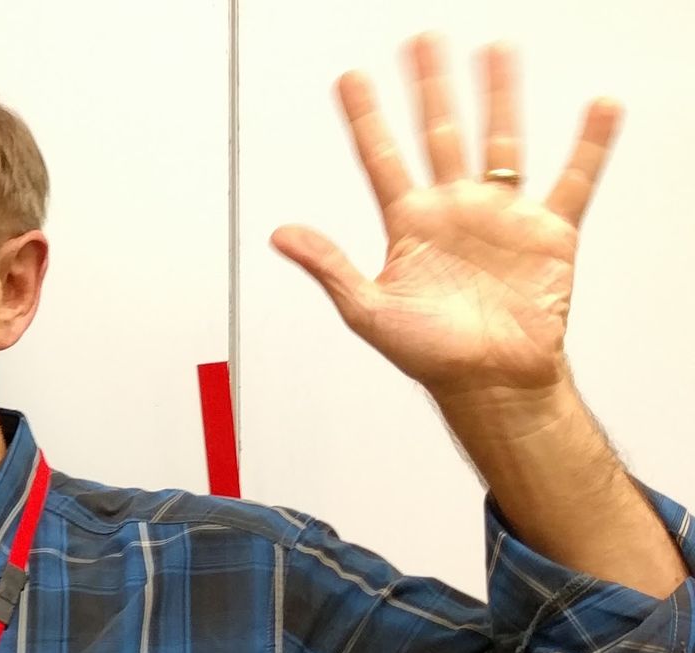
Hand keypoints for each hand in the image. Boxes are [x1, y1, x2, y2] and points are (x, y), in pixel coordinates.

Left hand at [271, 34, 619, 401]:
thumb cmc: (431, 355)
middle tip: (422, 41)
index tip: (349, 78)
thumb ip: (328, 266)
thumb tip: (279, 233)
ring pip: (500, 142)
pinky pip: (573, 179)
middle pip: (440, 134)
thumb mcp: (368, 311)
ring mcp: (501, 217)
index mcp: (408, 226)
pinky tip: (599, 107)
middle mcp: (453, 211)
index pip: (380, 158)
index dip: (365, 118)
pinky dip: (589, 145)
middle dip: (430, 88)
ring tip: (497, 50)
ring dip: (499, 97)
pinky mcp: (549, 233)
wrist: (491, 384)